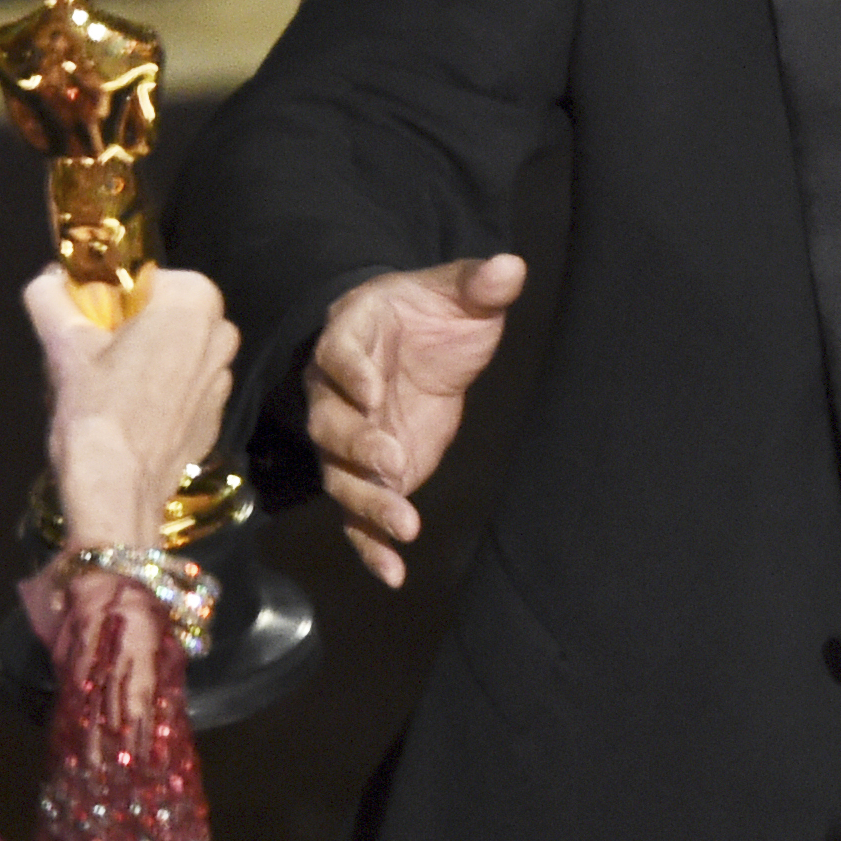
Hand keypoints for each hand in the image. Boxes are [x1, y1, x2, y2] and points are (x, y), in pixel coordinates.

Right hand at [25, 267, 237, 552]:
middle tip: (94, 357)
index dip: (113, 300)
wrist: (117, 491)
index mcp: (194, 302)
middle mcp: (221, 335)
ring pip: (174, 353)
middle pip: (164, 316)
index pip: (147, 280)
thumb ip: (51, 296)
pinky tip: (128, 417)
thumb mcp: (63, 343)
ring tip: (108, 390)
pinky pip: (182, 391)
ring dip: (145, 362)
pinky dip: (158, 396)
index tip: (89, 326)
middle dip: (131, 330)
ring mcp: (223, 381)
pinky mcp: (215, 420)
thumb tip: (50, 278)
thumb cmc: (95, 407)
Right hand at [307, 255, 526, 586]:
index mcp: (351, 338)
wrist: (414, 345)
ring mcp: (348, 443)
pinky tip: (394, 573)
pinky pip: (358, 517)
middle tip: (393, 462)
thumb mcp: (457, 294)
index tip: (370, 390)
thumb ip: (478, 283)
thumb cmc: (428, 314)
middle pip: (331, 425)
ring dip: (368, 503)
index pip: (340, 354)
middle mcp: (336, 395)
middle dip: (358, 446)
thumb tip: (509, 266)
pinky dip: (370, 547)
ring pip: (342, 478)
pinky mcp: (368, 478)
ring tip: (404, 525)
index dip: (351, 372)